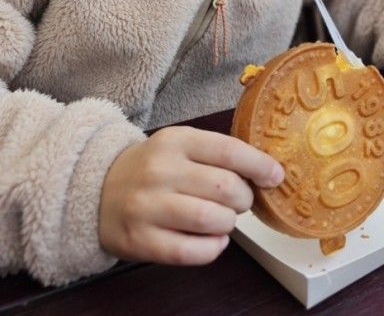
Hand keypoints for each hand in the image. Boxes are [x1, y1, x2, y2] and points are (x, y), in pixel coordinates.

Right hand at [99, 126, 283, 265]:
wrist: (98, 190)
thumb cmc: (153, 167)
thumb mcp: (180, 145)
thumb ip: (217, 153)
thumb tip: (266, 171)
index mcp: (176, 140)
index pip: (229, 150)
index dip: (259, 165)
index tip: (276, 176)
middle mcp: (161, 171)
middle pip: (225, 188)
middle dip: (244, 199)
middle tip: (240, 200)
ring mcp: (148, 207)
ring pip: (212, 219)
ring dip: (229, 223)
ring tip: (224, 219)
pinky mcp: (141, 240)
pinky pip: (191, 252)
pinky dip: (213, 248)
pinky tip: (213, 240)